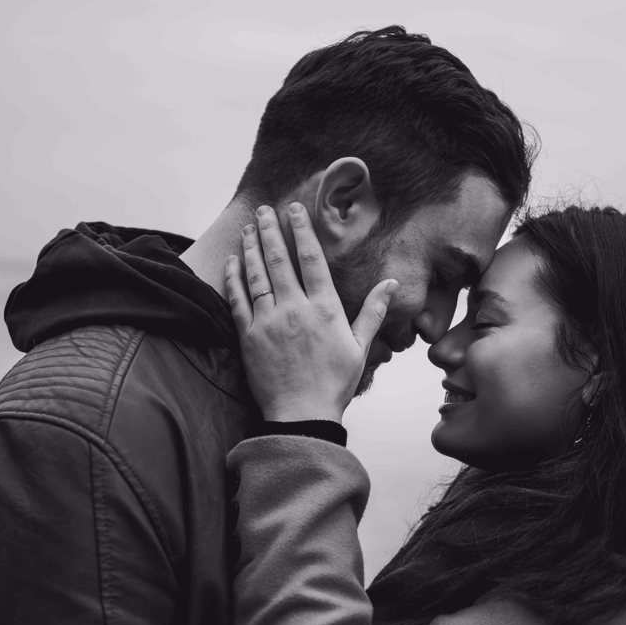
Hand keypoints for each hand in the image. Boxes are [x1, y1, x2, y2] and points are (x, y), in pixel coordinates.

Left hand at [225, 203, 398, 423]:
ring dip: (251, 247)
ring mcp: (268, 321)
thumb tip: (392, 283)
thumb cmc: (334, 383)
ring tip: (248, 227)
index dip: (301, 230)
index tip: (294, 209)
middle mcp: (295, 308)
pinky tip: (233, 261)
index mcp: (324, 308)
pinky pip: (237, 299)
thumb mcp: (361, 347)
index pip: (311, 259)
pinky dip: (234, 277)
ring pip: (257, 274)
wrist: (302, 415)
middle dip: (271, 230)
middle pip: (279, 259)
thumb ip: (374, 311)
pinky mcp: (248, 336)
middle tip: (265, 209)